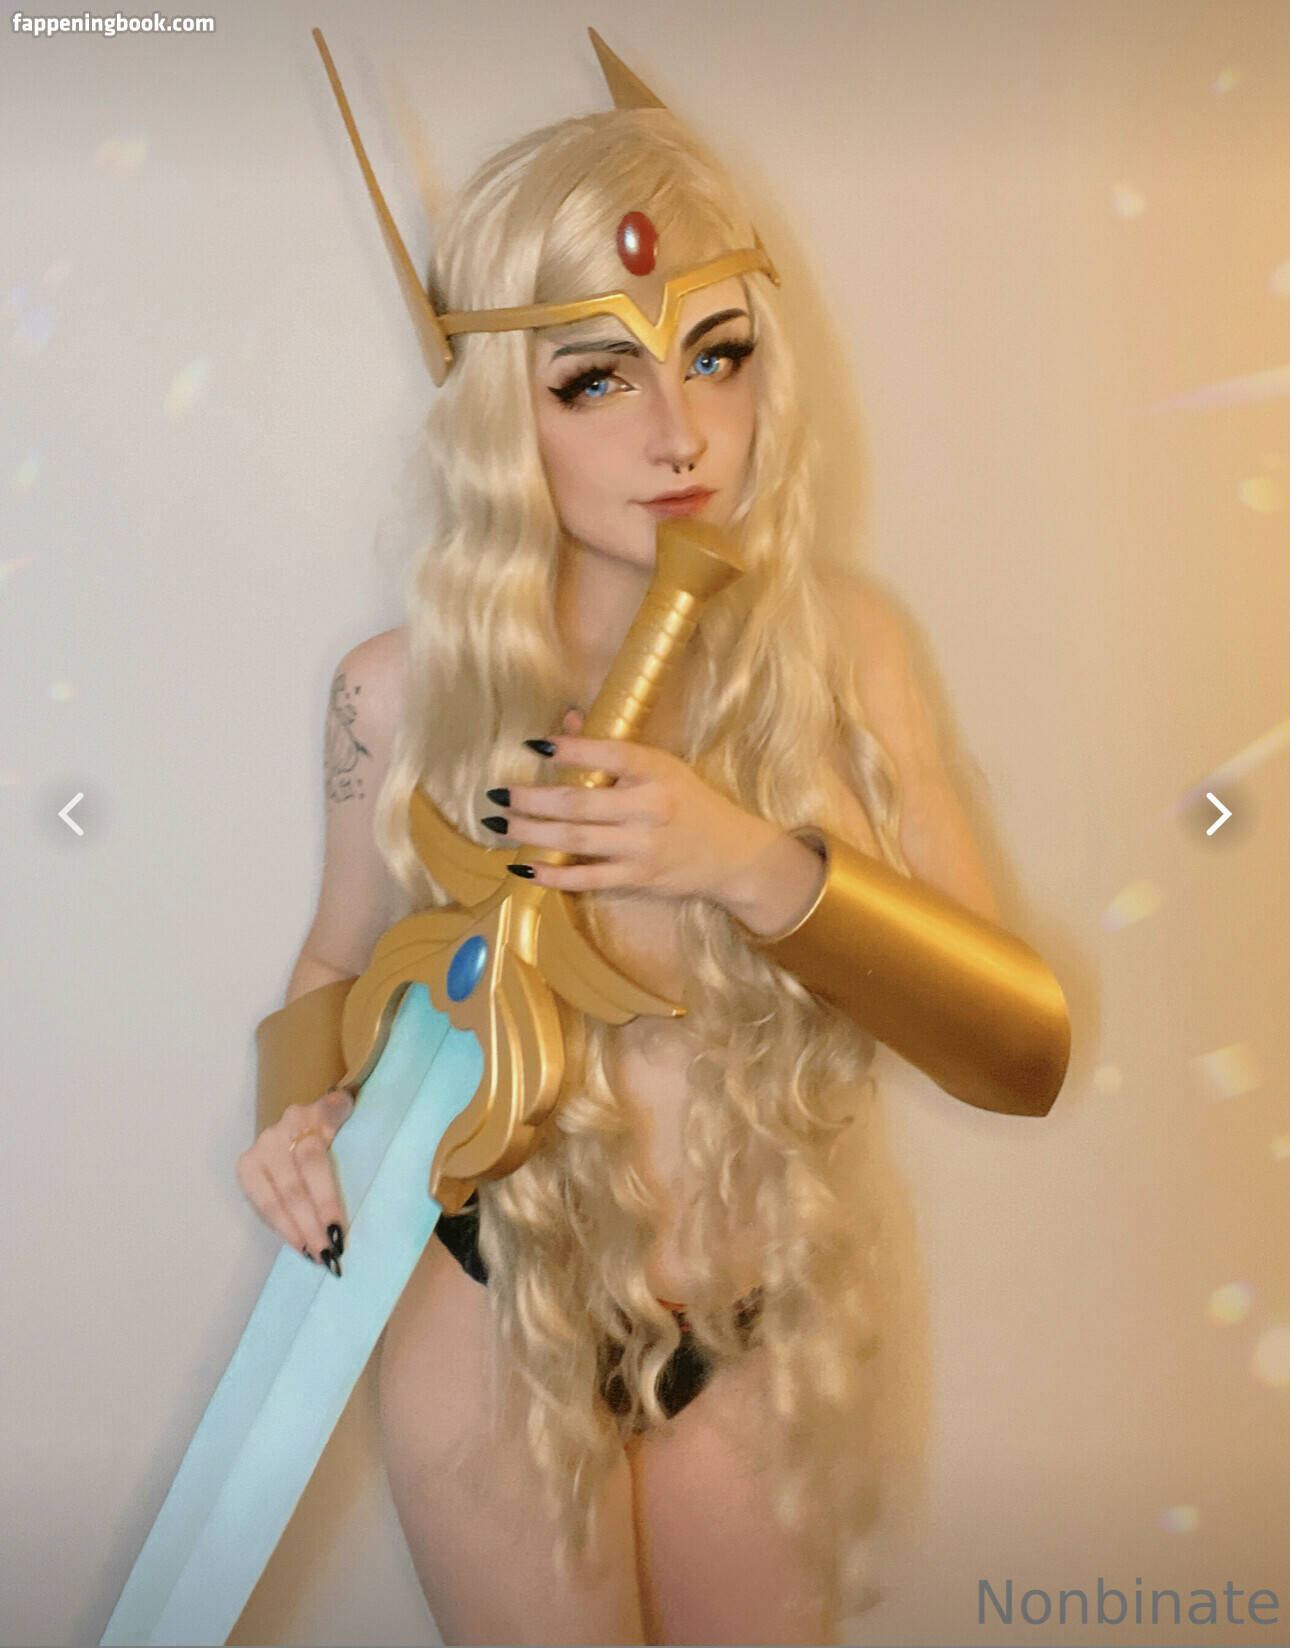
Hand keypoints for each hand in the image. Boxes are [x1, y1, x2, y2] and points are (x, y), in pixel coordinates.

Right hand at [235, 1088, 354, 1272]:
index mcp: (305, 1117)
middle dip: (311, 1225)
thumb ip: (339, 1111)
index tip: (338, 1231)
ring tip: (312, 1254)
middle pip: (293, 1188)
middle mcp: (276, 1135)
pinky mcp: (246, 1168)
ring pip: (275, 1200)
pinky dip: (280, 1227)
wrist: (303, 1118)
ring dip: (294, 1232)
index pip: (313, 1164)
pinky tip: (296, 1243)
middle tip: (327, 1254)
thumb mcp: (340, 1112)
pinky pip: (262, 1205)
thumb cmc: (330, 1122)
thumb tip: (338, 1103)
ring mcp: (258, 1152)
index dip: (325, 1200)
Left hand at [488, 735, 824, 932]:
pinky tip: (524, 869)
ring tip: (500, 826)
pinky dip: (553, 875)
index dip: (570, 749)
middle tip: (497, 795)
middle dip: (531, 799)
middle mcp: (650, 807)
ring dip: (532, 834)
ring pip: (576, 840)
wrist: (733, 854)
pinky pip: (588, 877)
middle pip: (579, 802)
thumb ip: (614, 747)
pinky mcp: (640, 878)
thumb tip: (568, 721)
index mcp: (656, 771)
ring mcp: (644, 846)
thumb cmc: (690, 803)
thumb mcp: (662, 767)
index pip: (610, 753)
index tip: (533, 744)